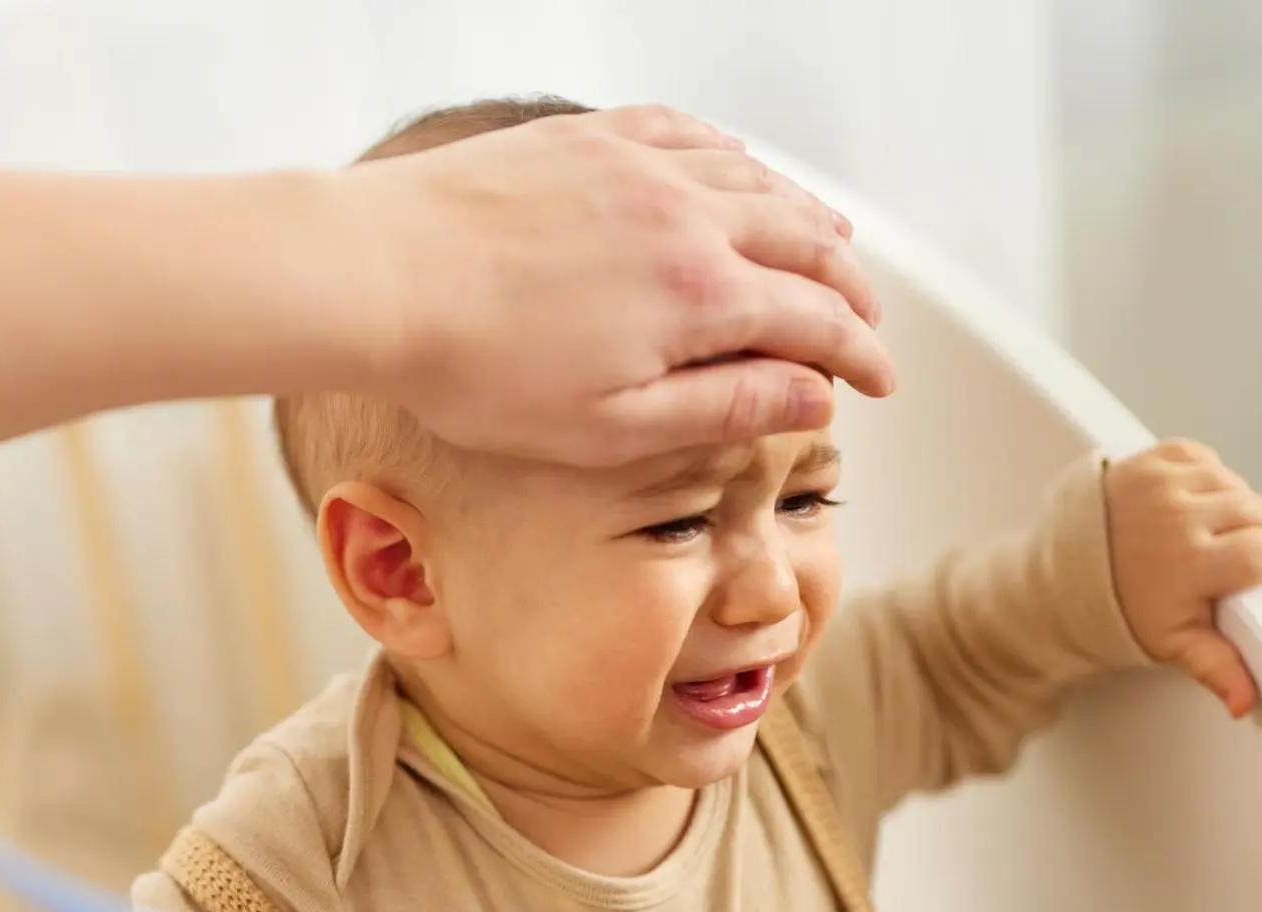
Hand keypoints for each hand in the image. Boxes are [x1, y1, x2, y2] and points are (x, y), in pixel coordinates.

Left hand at [346, 104, 892, 464]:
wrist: (381, 277)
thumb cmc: (481, 371)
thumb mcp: (612, 427)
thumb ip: (724, 408)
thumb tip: (814, 398)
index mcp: (701, 296)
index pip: (819, 322)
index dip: (862, 356)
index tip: (880, 384)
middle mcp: (688, 216)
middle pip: (808, 244)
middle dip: (853, 290)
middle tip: (869, 324)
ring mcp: (640, 166)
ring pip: (760, 183)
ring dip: (810, 220)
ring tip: (835, 246)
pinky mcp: (591, 140)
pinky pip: (692, 134)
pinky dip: (738, 159)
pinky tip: (744, 173)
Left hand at [1106, 439, 1261, 716]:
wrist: (1057, 577)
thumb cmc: (1113, 610)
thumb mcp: (1167, 642)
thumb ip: (1216, 666)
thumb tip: (1247, 702)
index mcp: (1192, 562)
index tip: (1241, 576)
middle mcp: (1180, 517)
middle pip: (1260, 512)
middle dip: (1247, 535)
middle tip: (1213, 559)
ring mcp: (1163, 483)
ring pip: (1235, 483)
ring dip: (1225, 505)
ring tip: (1194, 534)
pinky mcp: (1149, 460)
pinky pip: (1202, 458)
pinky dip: (1200, 477)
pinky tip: (1181, 506)